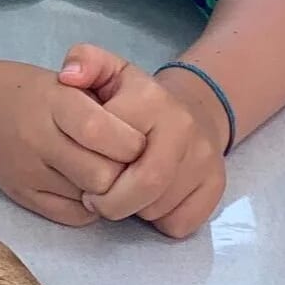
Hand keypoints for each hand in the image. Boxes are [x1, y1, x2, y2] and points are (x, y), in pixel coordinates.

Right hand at [0, 55, 146, 226]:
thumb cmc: (27, 89)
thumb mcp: (64, 79)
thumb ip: (101, 103)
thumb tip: (142, 141)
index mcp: (53, 101)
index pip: (102, 131)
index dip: (131, 143)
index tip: (137, 140)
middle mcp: (37, 137)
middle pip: (101, 174)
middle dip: (125, 173)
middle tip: (129, 164)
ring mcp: (27, 171)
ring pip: (89, 199)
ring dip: (109, 192)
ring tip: (109, 174)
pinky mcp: (21, 195)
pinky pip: (72, 216)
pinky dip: (90, 207)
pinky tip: (87, 188)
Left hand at [57, 44, 228, 237]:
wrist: (192, 112)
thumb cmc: (135, 100)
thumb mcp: (108, 71)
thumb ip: (84, 62)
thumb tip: (68, 75)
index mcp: (152, 98)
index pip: (114, 147)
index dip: (89, 164)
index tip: (77, 166)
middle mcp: (184, 126)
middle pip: (146, 184)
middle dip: (111, 202)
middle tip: (94, 199)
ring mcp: (206, 157)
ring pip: (160, 208)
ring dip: (132, 210)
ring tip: (120, 194)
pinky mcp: (217, 186)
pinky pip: (180, 222)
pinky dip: (158, 221)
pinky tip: (148, 200)